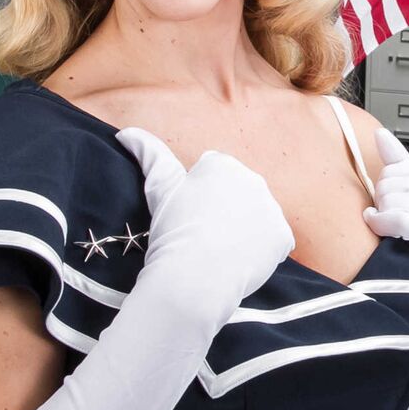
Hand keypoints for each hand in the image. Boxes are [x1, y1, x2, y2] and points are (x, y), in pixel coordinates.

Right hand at [116, 128, 294, 306]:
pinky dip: (262, 252)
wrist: (192, 277)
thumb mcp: (158, 186)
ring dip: (243, 230)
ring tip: (219, 250)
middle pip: (238, 196)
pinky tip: (241, 260)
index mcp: (223, 163)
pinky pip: (275, 242)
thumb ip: (148, 153)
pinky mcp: (283, 236)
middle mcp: (254, 178)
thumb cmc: (171, 230)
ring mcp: (272, 208)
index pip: (213, 178)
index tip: (187, 217)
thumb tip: (125, 132)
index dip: (196, 201)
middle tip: (202, 235)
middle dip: (223, 211)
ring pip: (256, 218)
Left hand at [363, 130, 408, 322]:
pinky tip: (381, 228)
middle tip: (399, 222)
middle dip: (383, 205)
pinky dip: (381, 225)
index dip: (386, 192)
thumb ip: (399, 163)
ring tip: (399, 230)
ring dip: (383, 219)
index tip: (401, 207)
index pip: (392, 169)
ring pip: (388, 201)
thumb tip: (379, 133)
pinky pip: (392, 218)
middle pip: (387, 183)